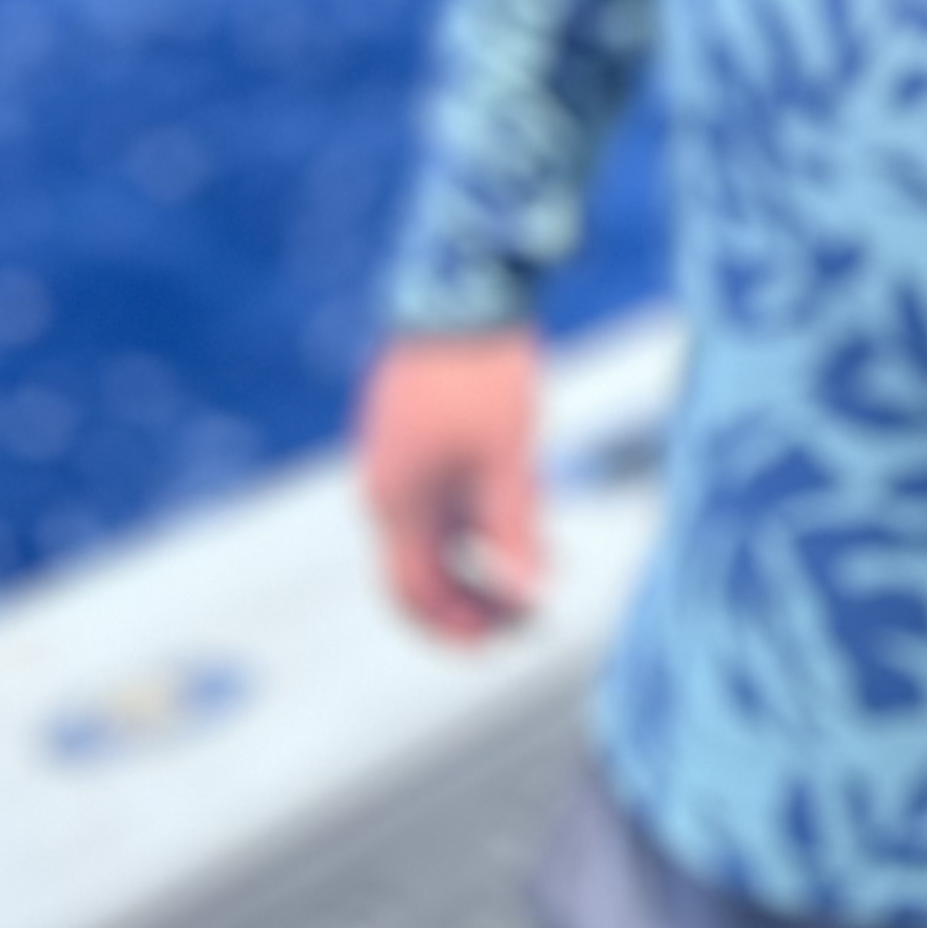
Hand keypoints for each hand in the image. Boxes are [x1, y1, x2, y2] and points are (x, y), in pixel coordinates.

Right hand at [357, 328, 545, 639]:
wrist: (462, 288)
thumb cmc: (484, 375)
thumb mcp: (509, 459)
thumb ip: (514, 533)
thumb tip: (530, 598)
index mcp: (398, 502)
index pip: (414, 592)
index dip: (456, 626)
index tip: (505, 639)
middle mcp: (387, 487)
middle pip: (419, 570)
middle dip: (470, 601)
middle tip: (525, 617)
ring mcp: (397, 459)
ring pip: (435, 534)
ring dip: (481, 561)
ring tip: (540, 570)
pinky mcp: (415, 433)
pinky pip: (440, 498)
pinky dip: (478, 522)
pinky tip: (528, 522)